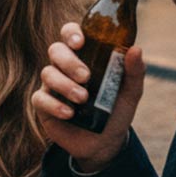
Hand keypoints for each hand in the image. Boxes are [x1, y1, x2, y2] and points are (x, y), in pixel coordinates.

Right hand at [31, 23, 145, 173]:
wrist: (105, 143)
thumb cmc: (116, 111)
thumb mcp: (130, 93)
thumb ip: (134, 72)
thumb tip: (135, 49)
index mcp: (85, 57)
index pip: (71, 34)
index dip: (71, 33)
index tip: (80, 42)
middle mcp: (65, 67)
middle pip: (56, 50)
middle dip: (69, 61)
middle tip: (86, 77)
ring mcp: (52, 85)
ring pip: (47, 73)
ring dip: (65, 85)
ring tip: (83, 99)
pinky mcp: (43, 105)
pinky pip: (39, 98)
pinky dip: (54, 105)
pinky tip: (69, 114)